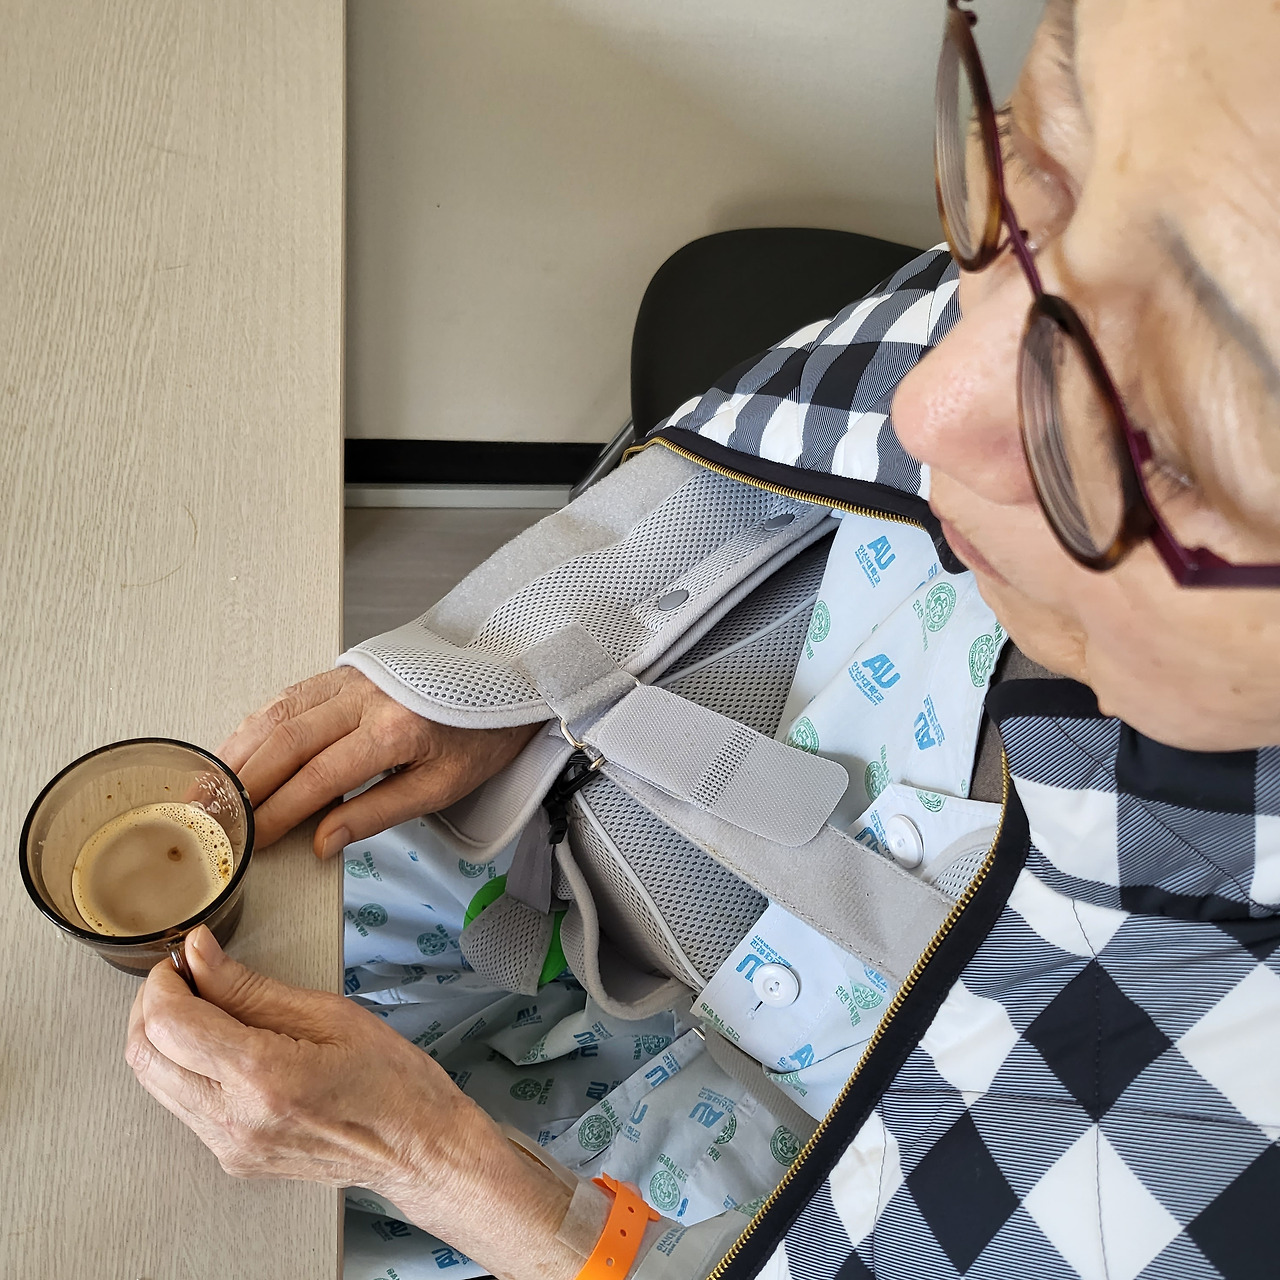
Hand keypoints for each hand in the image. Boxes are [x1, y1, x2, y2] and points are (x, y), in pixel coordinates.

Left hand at [126, 927, 580, 1279]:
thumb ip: (250, 985)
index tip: (184, 957)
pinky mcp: (230, 1157)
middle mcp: (235, 1119)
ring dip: (162, 1035)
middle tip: (184, 975)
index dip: (164, 980)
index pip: (169, 1023)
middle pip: (145, 1055)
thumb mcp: (328, 1012)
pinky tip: (217, 1043)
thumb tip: (200, 953)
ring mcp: (228, 1146)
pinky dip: (183, 1064)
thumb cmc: (389, 1079)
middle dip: (152, 1004)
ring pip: (153, 1081)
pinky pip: (180, 1104)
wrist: (414, 1148)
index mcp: (263, 1077)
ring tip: (202, 1003)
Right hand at [216, 667, 541, 856]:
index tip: (255, 840)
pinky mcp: (348, 668)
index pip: (320, 777)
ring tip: (213, 788)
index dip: (281, 811)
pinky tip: (241, 747)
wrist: (508, 677)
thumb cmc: (482, 734)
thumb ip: (379, 812)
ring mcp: (354, 678)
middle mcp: (367, 698)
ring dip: (242, 750)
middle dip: (247, 784)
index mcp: (395, 731)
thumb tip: (323, 840)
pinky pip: (292, 694)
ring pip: (280, 712)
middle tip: (217, 819)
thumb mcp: (442, 786)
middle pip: (288, 741)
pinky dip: (259, 722)